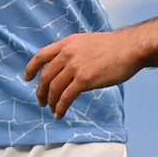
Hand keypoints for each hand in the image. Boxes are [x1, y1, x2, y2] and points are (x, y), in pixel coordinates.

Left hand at [24, 32, 142, 119]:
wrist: (130, 48)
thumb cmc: (114, 47)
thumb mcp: (87, 42)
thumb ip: (74, 52)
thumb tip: (67, 67)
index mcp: (67, 44)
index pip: (41, 55)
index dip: (31, 68)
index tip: (27, 78)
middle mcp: (67, 54)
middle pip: (46, 75)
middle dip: (41, 91)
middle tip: (42, 101)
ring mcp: (75, 67)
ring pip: (54, 88)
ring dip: (51, 101)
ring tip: (52, 109)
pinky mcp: (84, 80)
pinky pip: (66, 97)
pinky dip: (61, 107)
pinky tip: (60, 113)